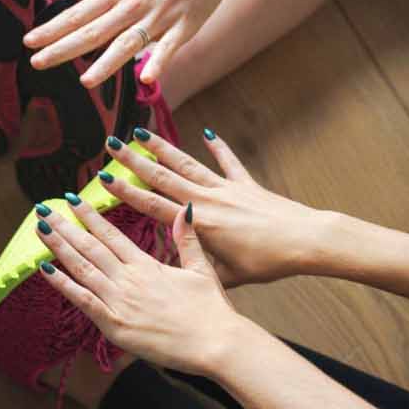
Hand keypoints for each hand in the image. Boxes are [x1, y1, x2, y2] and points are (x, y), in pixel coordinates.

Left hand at [24, 0, 236, 87]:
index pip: (78, 13)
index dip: (52, 29)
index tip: (28, 42)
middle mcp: (133, 5)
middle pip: (94, 31)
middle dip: (64, 49)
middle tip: (37, 63)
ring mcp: (159, 17)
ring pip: (128, 43)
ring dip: (106, 64)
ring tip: (85, 81)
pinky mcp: (184, 27)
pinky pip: (169, 48)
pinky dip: (159, 62)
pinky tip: (146, 78)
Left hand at [35, 194, 256, 375]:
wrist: (217, 344)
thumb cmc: (212, 311)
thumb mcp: (201, 269)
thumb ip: (187, 240)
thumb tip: (183, 210)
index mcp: (147, 265)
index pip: (111, 234)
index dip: (89, 216)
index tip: (72, 200)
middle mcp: (129, 279)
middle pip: (90, 246)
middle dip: (65, 226)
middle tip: (43, 209)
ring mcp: (120, 301)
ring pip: (82, 268)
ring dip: (58, 248)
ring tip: (40, 229)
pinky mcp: (116, 325)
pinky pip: (83, 301)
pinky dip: (63, 285)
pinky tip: (45, 270)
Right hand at [96, 130, 331, 285]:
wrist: (305, 241)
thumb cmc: (266, 263)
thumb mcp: (226, 276)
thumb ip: (196, 270)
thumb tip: (172, 276)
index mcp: (198, 223)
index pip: (152, 205)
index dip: (125, 192)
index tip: (103, 179)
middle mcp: (206, 200)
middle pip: (162, 176)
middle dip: (133, 160)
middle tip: (110, 146)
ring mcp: (226, 188)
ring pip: (187, 163)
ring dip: (162, 147)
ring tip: (140, 131)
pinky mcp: (246, 185)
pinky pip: (228, 162)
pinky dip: (218, 148)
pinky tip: (207, 133)